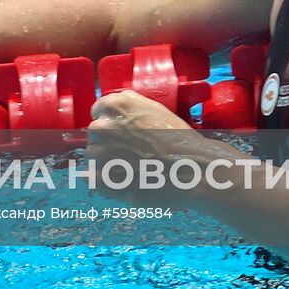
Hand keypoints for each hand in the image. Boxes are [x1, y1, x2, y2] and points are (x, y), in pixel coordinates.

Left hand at [86, 91, 204, 203]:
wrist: (193, 169)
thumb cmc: (179, 140)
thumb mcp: (153, 109)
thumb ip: (129, 107)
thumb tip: (113, 112)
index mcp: (114, 105)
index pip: (99, 112)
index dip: (113, 124)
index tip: (124, 134)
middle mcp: (101, 125)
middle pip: (96, 134)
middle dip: (110, 142)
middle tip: (133, 153)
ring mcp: (98, 153)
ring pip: (95, 157)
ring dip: (108, 162)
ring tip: (134, 169)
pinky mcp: (101, 178)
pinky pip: (95, 179)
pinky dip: (108, 182)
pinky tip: (129, 181)